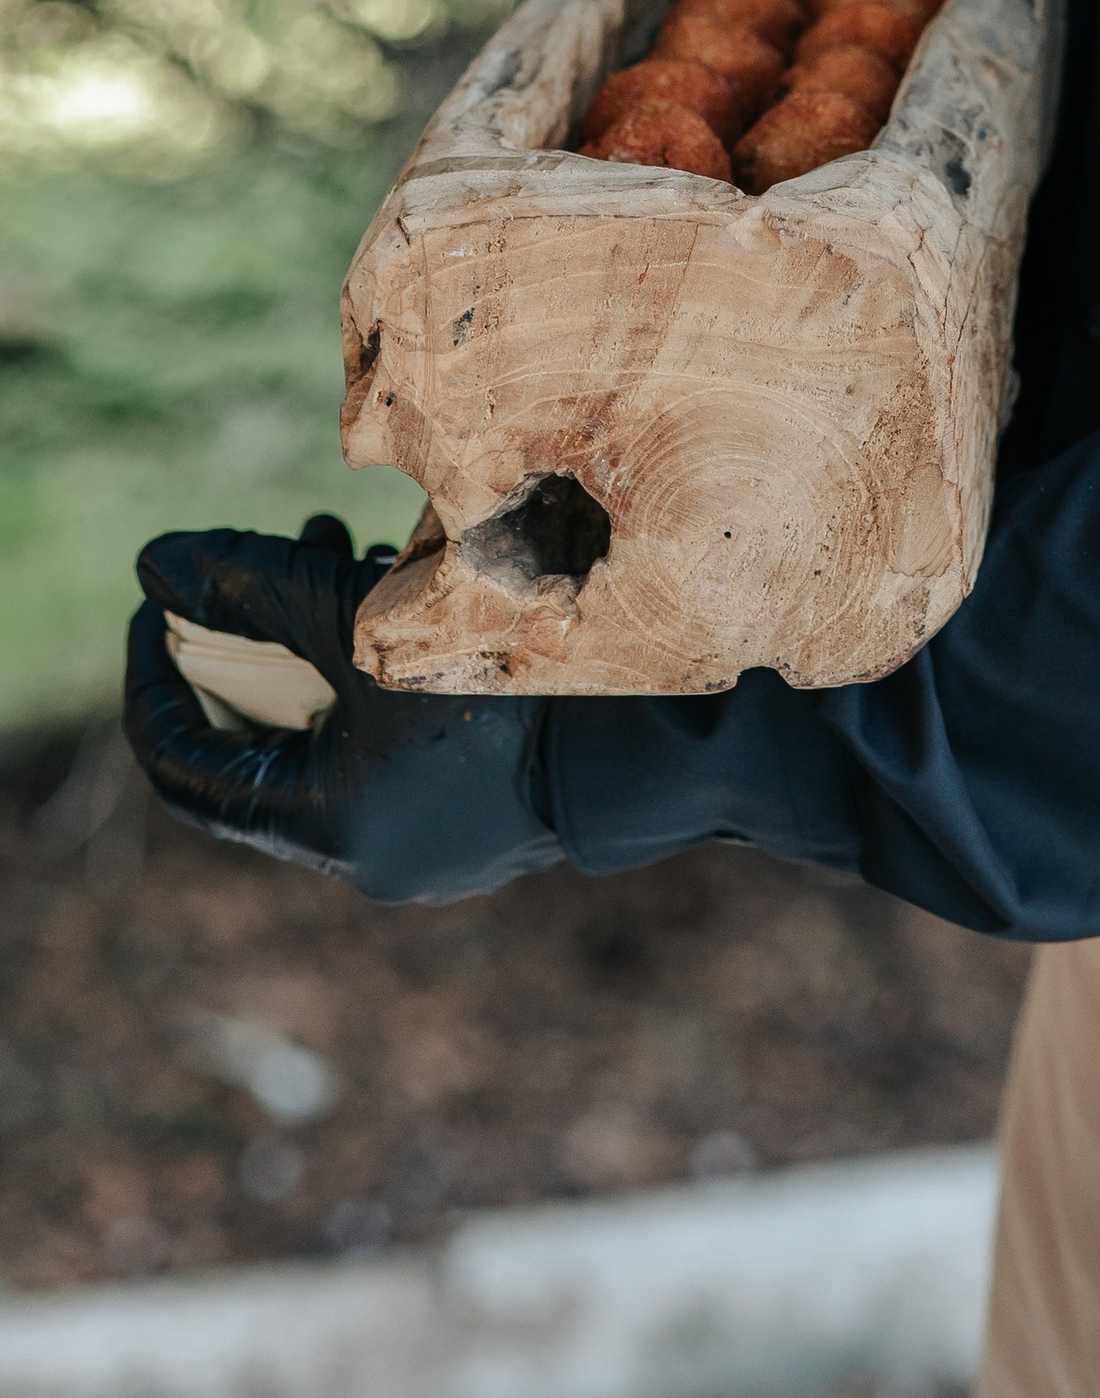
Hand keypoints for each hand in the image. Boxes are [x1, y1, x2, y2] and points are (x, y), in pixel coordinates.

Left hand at [125, 516, 561, 904]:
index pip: (190, 772)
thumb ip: (260, 588)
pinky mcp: (475, 810)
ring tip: (347, 545)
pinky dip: (378, 669)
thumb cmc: (505, 687)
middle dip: (258, 636)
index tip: (152, 611)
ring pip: (336, 730)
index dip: (157, 687)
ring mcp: (426, 837)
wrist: (648, 745)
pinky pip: (393, 737)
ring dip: (324, 640)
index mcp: (326, 827)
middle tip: (266, 556)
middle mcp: (366, 852)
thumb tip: (153, 561)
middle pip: (269, 739)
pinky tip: (409, 591)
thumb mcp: (367, 625)